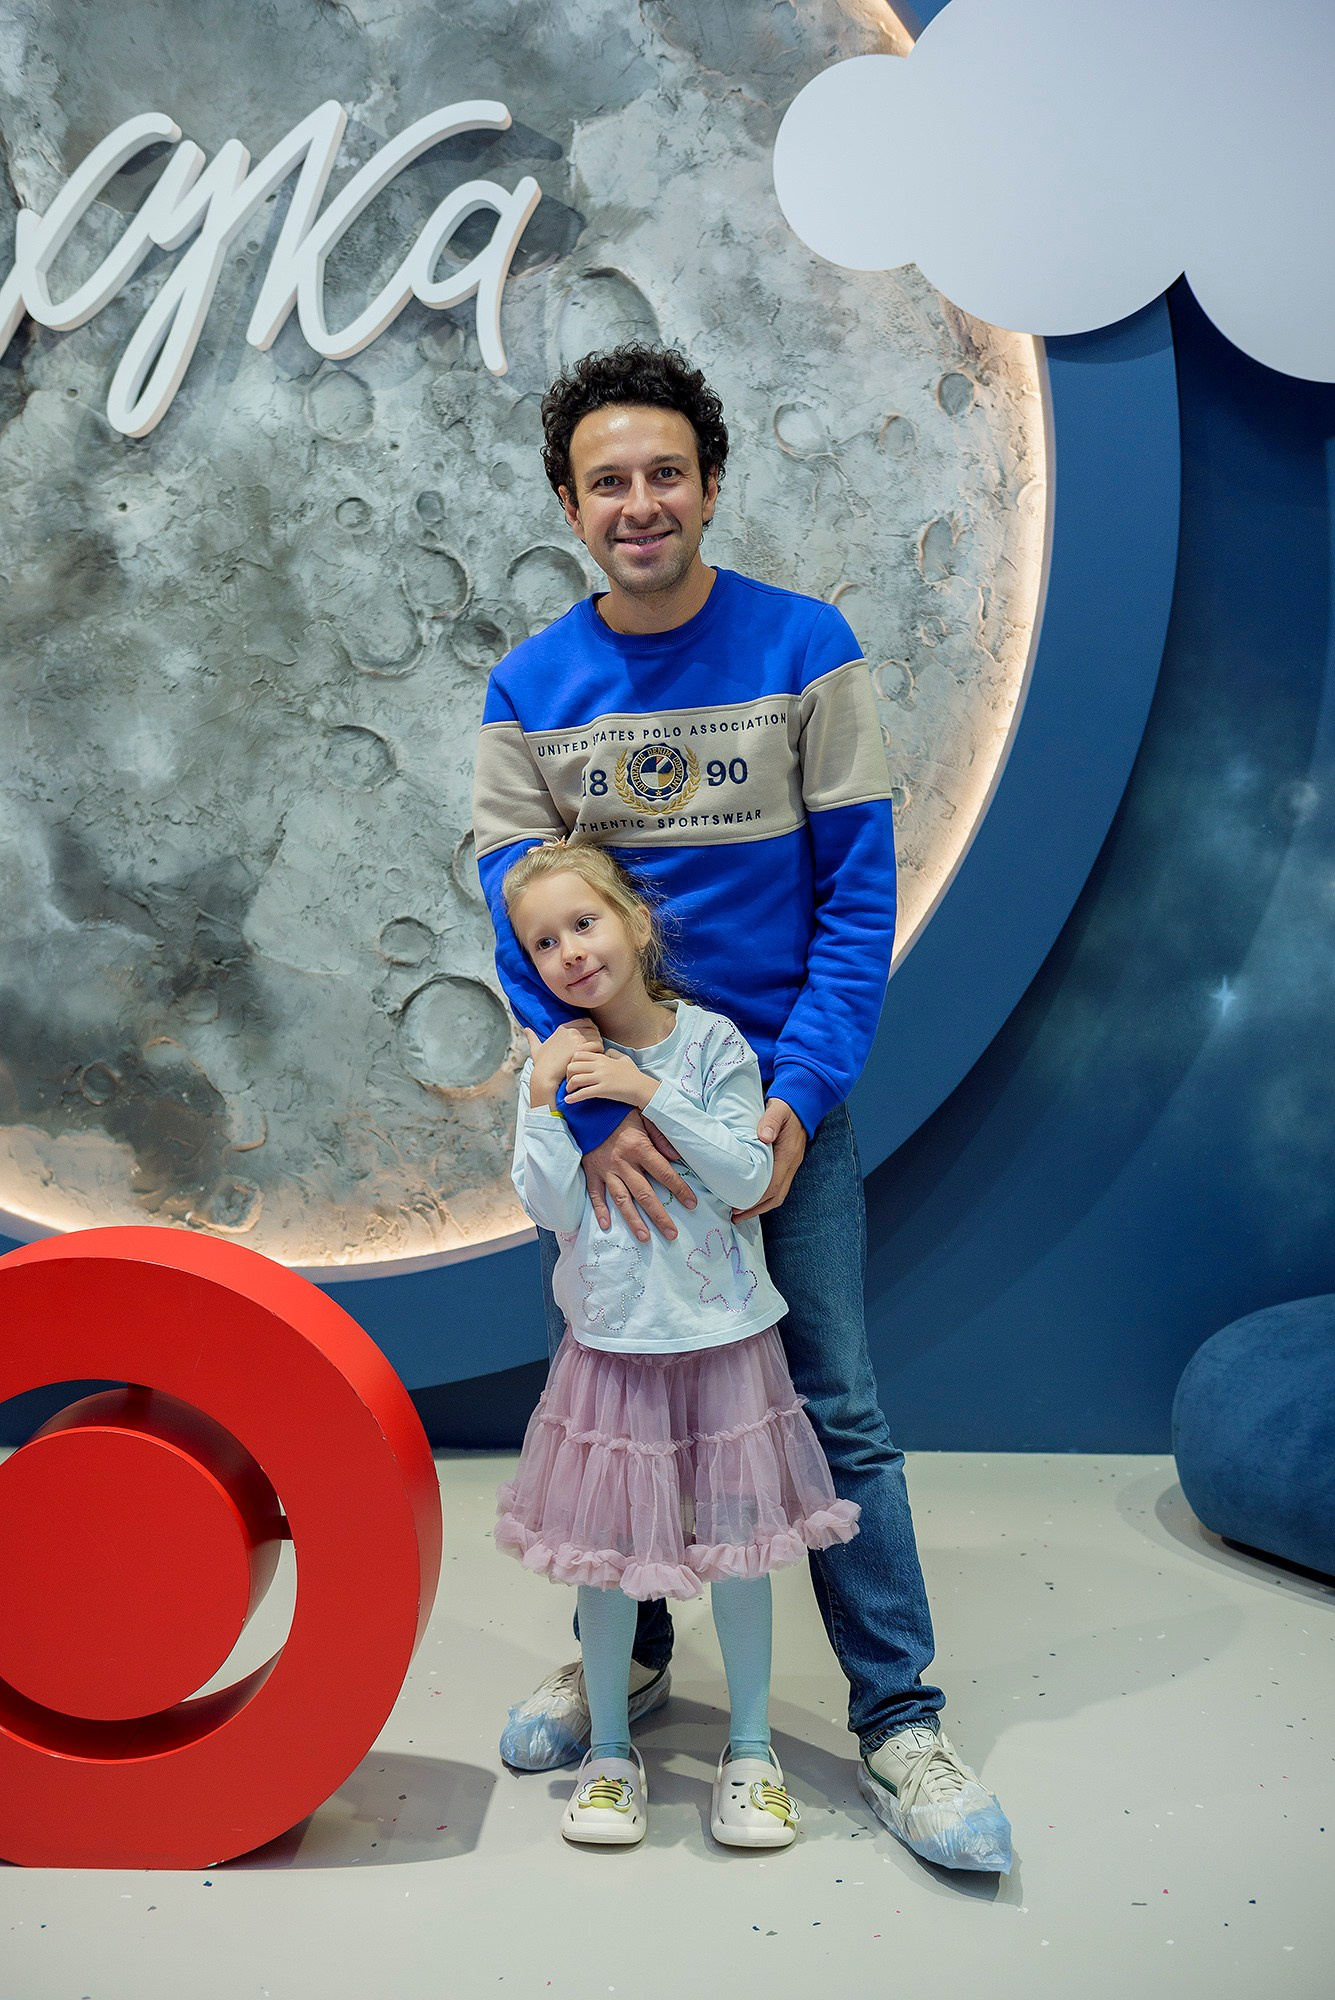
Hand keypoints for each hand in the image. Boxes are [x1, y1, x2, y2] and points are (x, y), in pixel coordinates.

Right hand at [523, 1019, 600, 1106]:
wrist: (545, 1075)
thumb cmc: (542, 1064)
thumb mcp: (536, 1048)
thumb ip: (532, 1037)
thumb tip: (525, 1029)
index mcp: (563, 1028)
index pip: (586, 1022)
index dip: (591, 1031)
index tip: (590, 1042)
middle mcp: (570, 1030)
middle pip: (594, 1028)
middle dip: (596, 1038)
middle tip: (595, 1050)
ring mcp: (575, 1038)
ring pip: (597, 1036)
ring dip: (599, 1045)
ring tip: (595, 1055)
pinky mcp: (580, 1048)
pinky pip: (598, 1045)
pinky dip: (599, 1052)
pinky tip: (595, 1059)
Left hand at [564, 1047, 656, 1109]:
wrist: (642, 1088)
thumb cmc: (634, 1075)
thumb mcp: (624, 1059)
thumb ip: (613, 1053)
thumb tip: (605, 1051)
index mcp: (603, 1058)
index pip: (578, 1054)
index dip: (571, 1062)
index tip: (572, 1071)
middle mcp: (600, 1066)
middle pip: (573, 1065)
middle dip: (567, 1074)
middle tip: (569, 1082)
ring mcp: (601, 1078)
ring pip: (576, 1079)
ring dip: (569, 1086)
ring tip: (569, 1092)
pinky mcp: (603, 1090)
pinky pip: (583, 1093)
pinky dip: (573, 1098)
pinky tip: (568, 1101)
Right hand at [582, 1110, 696, 1242]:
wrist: (585, 1105)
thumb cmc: (617, 1110)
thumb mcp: (643, 1114)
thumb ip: (660, 1136)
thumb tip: (676, 1157)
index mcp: (639, 1147)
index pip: (664, 1173)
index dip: (679, 1190)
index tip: (692, 1204)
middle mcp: (623, 1162)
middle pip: (645, 1193)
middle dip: (660, 1215)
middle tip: (672, 1234)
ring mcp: (605, 1169)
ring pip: (622, 1199)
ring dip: (633, 1220)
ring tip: (645, 1238)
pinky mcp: (591, 1171)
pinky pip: (595, 1194)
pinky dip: (600, 1210)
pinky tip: (607, 1225)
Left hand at [732, 1097, 807, 1220]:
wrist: (802, 1103)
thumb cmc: (786, 1107)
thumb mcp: (778, 1109)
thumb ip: (770, 1121)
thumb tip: (764, 1137)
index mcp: (788, 1155)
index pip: (773, 1185)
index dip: (756, 1199)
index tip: (738, 1207)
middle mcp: (791, 1164)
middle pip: (776, 1196)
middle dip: (756, 1209)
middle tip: (735, 1216)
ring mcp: (790, 1166)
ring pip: (777, 1194)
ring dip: (760, 1206)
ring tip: (739, 1212)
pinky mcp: (786, 1164)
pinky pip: (777, 1186)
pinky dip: (764, 1196)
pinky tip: (750, 1197)